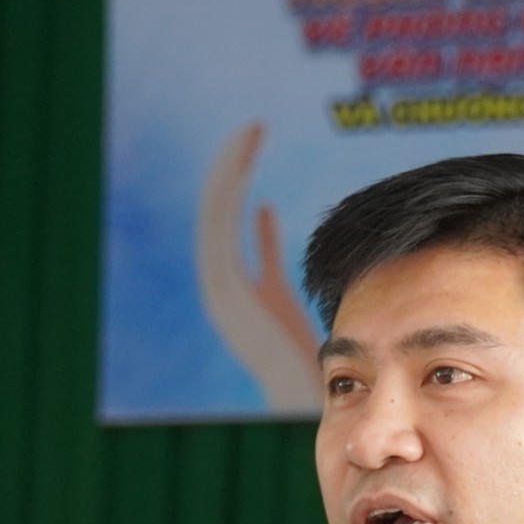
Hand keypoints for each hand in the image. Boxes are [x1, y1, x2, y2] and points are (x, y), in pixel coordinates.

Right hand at [194, 121, 324, 410]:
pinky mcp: (227, 288)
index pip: (225, 219)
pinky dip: (234, 190)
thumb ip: (268, 253)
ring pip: (217, 213)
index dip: (235, 179)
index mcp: (230, 284)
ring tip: (253, 132)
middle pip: (217, 209)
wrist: (301, 394)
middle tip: (253, 128)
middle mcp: (218, 282)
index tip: (252, 144)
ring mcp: (219, 286)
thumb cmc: (305, 358)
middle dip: (232, 166)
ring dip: (233, 169)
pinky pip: (223, 227)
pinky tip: (249, 156)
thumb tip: (267, 212)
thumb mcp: (286, 295)